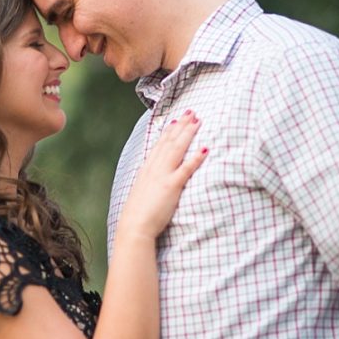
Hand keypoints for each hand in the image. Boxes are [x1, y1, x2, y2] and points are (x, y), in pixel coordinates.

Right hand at [118, 111, 206, 240]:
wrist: (133, 226)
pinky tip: (205, 149)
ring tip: (198, 121)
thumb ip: (148, 183)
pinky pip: (186, 169)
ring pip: (177, 149)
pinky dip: (195, 158)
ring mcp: (163, 175)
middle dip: (181, 126)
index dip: (168, 131)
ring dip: (188, 134)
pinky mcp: (172, 186)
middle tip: (191, 112)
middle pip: (169, 142)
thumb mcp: (141, 193)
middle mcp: (154, 168)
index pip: (159, 145)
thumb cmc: (137, 214)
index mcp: (146, 169)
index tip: (175, 120)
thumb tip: (152, 182)